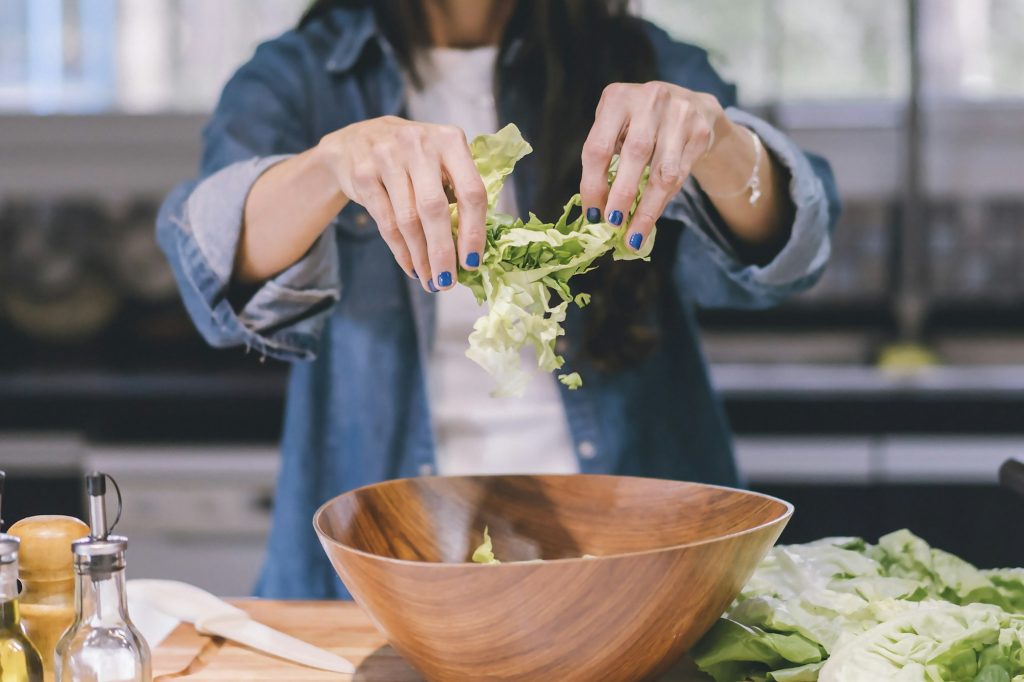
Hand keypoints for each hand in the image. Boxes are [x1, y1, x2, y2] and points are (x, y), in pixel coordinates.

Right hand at [316, 116, 486, 291]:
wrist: (356, 141)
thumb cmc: (412, 159)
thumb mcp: (441, 159)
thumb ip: (459, 191)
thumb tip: (473, 248)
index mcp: (450, 140)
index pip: (471, 191)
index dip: (474, 231)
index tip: (472, 262)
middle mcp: (419, 145)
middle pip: (435, 209)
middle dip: (443, 252)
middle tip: (448, 282)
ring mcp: (387, 157)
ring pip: (408, 220)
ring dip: (421, 257)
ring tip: (430, 280)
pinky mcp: (363, 175)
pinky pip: (386, 222)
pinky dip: (401, 251)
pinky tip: (412, 267)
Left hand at [580, 81, 725, 250]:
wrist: (692, 105)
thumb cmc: (641, 123)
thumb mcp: (617, 127)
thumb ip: (604, 158)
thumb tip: (595, 209)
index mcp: (617, 98)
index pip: (598, 148)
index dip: (593, 185)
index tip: (591, 214)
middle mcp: (649, 100)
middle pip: (633, 155)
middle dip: (621, 196)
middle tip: (612, 225)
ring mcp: (678, 114)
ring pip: (662, 172)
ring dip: (646, 209)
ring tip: (633, 234)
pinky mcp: (699, 131)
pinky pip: (680, 175)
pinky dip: (662, 202)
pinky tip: (650, 220)